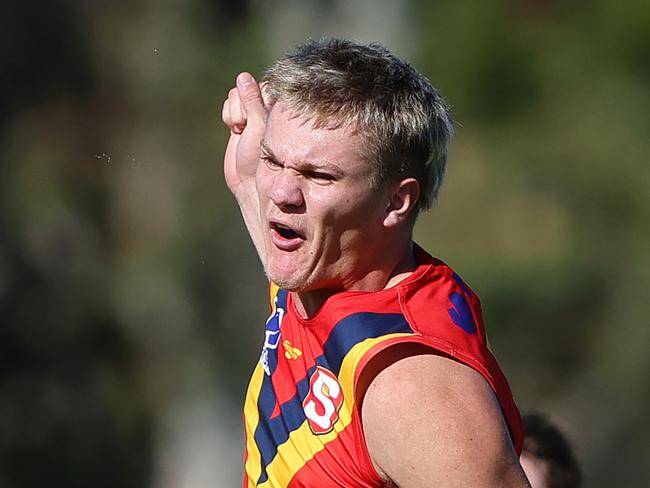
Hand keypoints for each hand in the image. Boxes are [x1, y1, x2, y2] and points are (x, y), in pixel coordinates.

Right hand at [222, 72, 269, 200]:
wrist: (249, 183)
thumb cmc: (261, 160)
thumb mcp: (260, 130)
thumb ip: (253, 104)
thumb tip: (243, 77)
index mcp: (280, 107)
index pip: (264, 84)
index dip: (255, 98)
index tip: (254, 118)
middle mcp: (267, 107)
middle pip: (247, 87)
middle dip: (242, 105)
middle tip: (246, 127)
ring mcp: (253, 113)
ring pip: (236, 95)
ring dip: (235, 111)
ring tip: (242, 129)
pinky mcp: (240, 120)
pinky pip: (229, 106)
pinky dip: (229, 115)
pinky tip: (236, 129)